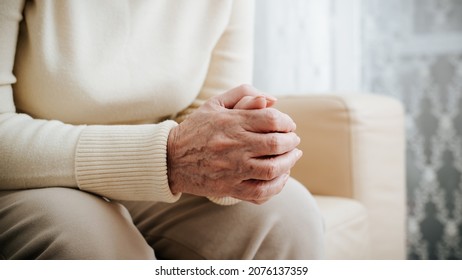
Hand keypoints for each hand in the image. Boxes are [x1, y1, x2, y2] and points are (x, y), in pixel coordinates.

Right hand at [167, 85, 301, 203]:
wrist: (171, 160)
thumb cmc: (196, 128)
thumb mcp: (214, 104)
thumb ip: (243, 94)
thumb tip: (271, 99)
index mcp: (230, 122)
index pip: (271, 119)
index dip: (286, 121)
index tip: (288, 125)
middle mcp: (233, 145)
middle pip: (276, 143)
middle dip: (291, 141)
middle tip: (293, 140)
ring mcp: (232, 169)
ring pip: (273, 168)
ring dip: (289, 162)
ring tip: (292, 156)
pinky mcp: (230, 188)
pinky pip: (261, 191)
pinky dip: (277, 185)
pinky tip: (281, 176)